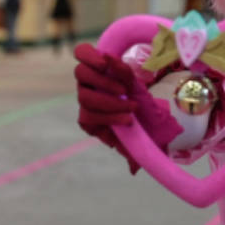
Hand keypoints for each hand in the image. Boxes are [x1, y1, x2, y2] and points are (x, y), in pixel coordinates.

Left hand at [74, 43, 181, 173]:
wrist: (141, 99)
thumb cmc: (139, 123)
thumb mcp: (138, 139)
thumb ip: (134, 153)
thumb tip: (133, 169)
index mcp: (90, 120)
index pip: (88, 118)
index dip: (107, 119)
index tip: (130, 121)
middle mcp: (85, 99)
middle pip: (85, 98)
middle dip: (109, 104)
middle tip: (132, 107)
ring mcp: (88, 79)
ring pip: (83, 76)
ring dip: (103, 82)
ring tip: (123, 88)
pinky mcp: (94, 61)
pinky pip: (83, 54)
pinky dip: (91, 55)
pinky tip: (106, 61)